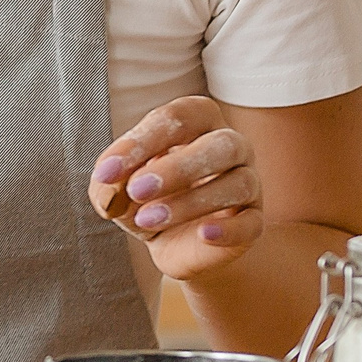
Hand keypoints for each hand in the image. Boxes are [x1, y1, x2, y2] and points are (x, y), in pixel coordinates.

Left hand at [89, 96, 263, 282]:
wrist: (170, 242)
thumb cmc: (144, 198)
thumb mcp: (117, 188)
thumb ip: (108, 181)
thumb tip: (108, 184)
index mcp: (197, 121)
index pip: (176, 119)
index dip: (140, 143)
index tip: (107, 173)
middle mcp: (231, 145)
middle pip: (219, 144)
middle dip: (175, 168)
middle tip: (136, 190)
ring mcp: (249, 183)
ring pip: (237, 183)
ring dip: (190, 202)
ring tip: (148, 219)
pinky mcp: (254, 222)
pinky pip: (252, 222)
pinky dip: (228, 229)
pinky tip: (203, 234)